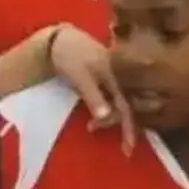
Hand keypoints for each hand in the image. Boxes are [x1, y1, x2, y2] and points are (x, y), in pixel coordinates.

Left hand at [49, 25, 133, 151]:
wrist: (59, 39)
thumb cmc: (69, 56)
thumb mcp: (79, 76)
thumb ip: (93, 96)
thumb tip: (106, 117)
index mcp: (118, 75)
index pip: (127, 106)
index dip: (129, 128)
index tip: (128, 148)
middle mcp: (122, 78)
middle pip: (127, 107)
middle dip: (117, 123)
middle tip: (97, 131)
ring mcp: (117, 78)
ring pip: (121, 103)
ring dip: (110, 117)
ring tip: (91, 126)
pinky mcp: (110, 79)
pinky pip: (115, 98)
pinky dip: (108, 109)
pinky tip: (97, 114)